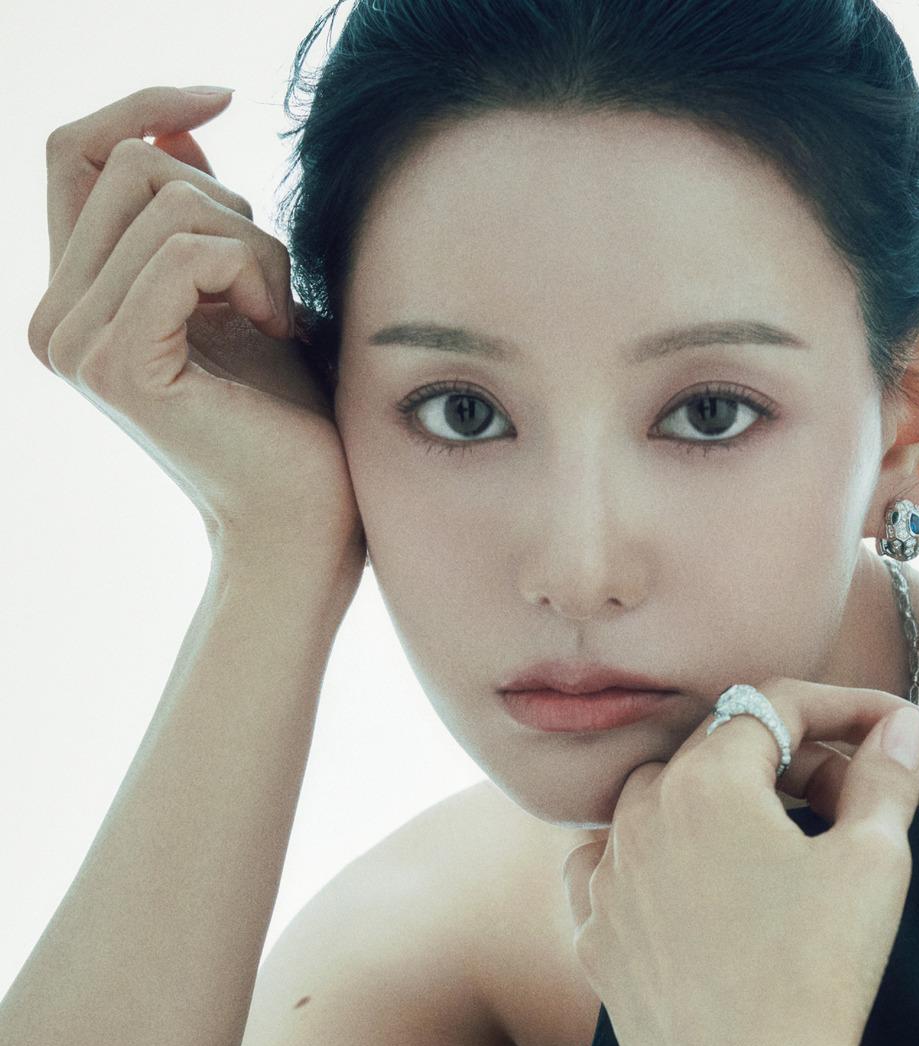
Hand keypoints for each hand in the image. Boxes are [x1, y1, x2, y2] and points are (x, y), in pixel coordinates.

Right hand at [27, 85, 364, 583]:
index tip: (225, 96)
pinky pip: (185, 252)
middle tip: (271, 285)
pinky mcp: (117, 364)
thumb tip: (177, 121)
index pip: (77, 151)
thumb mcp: (243, 289)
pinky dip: (253, 272)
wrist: (307, 520)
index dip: (146, 103)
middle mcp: (56, 317)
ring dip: (256, 245)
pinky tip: (278, 327)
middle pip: (130, 161)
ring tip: (279, 315)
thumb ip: (198, 215)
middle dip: (230, 200)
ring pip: (167, 200)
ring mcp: (76, 342)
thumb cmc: (292, 416)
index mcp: (76, 296)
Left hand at [561, 678, 918, 1045]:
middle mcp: (640, 816)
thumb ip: (885, 777)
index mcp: (706, 782)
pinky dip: (648, 864)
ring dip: (709, 806)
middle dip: (786, 760)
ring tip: (767, 844)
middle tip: (846, 802)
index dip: (844, 708)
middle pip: (716, 752)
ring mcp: (606, 880)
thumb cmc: (822, 971)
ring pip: (652, 805)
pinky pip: (608, 872)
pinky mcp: (594, 939)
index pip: (775, 708)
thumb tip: (904, 726)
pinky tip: (684, 889)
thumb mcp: (873, 861)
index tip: (894, 730)